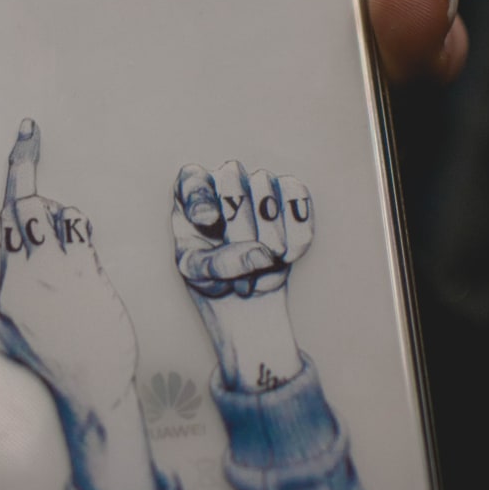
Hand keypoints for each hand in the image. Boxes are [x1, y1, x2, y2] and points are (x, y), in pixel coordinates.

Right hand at [0, 119, 154, 489]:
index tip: (0, 207)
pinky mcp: (85, 272)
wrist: (94, 384)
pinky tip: (74, 237)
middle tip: (28, 133)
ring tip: (51, 221)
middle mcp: (13, 284)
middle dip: (22, 171)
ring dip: (48, 201)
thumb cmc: (46, 353)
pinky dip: (74, 219)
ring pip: (40, 207)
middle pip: (11, 209)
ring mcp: (51, 276)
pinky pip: (74, 221)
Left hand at [172, 161, 313, 391]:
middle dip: (239, 223)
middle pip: (233, 178)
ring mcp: (258, 197)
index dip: (202, 194)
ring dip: (267, 232)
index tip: (210, 223)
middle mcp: (224, 193)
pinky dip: (296, 224)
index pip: (192, 176)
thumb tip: (256, 253)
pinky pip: (298, 195)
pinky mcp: (290, 207)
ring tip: (262, 266)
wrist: (249, 313)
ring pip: (266, 186)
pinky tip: (289, 252)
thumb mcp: (197, 279)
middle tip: (242, 260)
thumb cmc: (213, 292)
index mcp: (190, 205)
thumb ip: (214, 262)